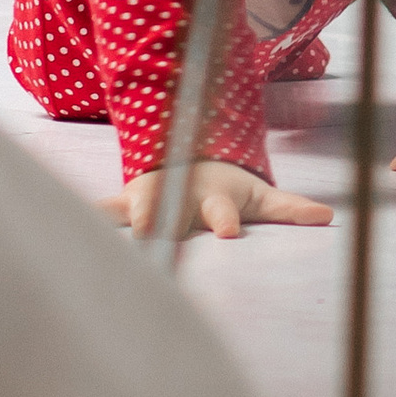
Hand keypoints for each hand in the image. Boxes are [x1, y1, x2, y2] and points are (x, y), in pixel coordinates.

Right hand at [106, 161, 332, 240]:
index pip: (222, 212)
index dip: (225, 220)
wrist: (191, 159)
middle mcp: (182, 201)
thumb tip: (329, 215)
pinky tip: (66, 224)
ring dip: (121, 223)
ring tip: (97, 234)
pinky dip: (90, 219)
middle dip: (163, 226)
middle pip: (173, 215)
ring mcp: (153, 201)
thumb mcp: (260, 198)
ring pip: (134, 211)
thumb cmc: (228, 192)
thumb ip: (290, 208)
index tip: (228, 233)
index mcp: (216, 202)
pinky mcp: (129, 204)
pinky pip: (105, 212)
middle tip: (154, 237)